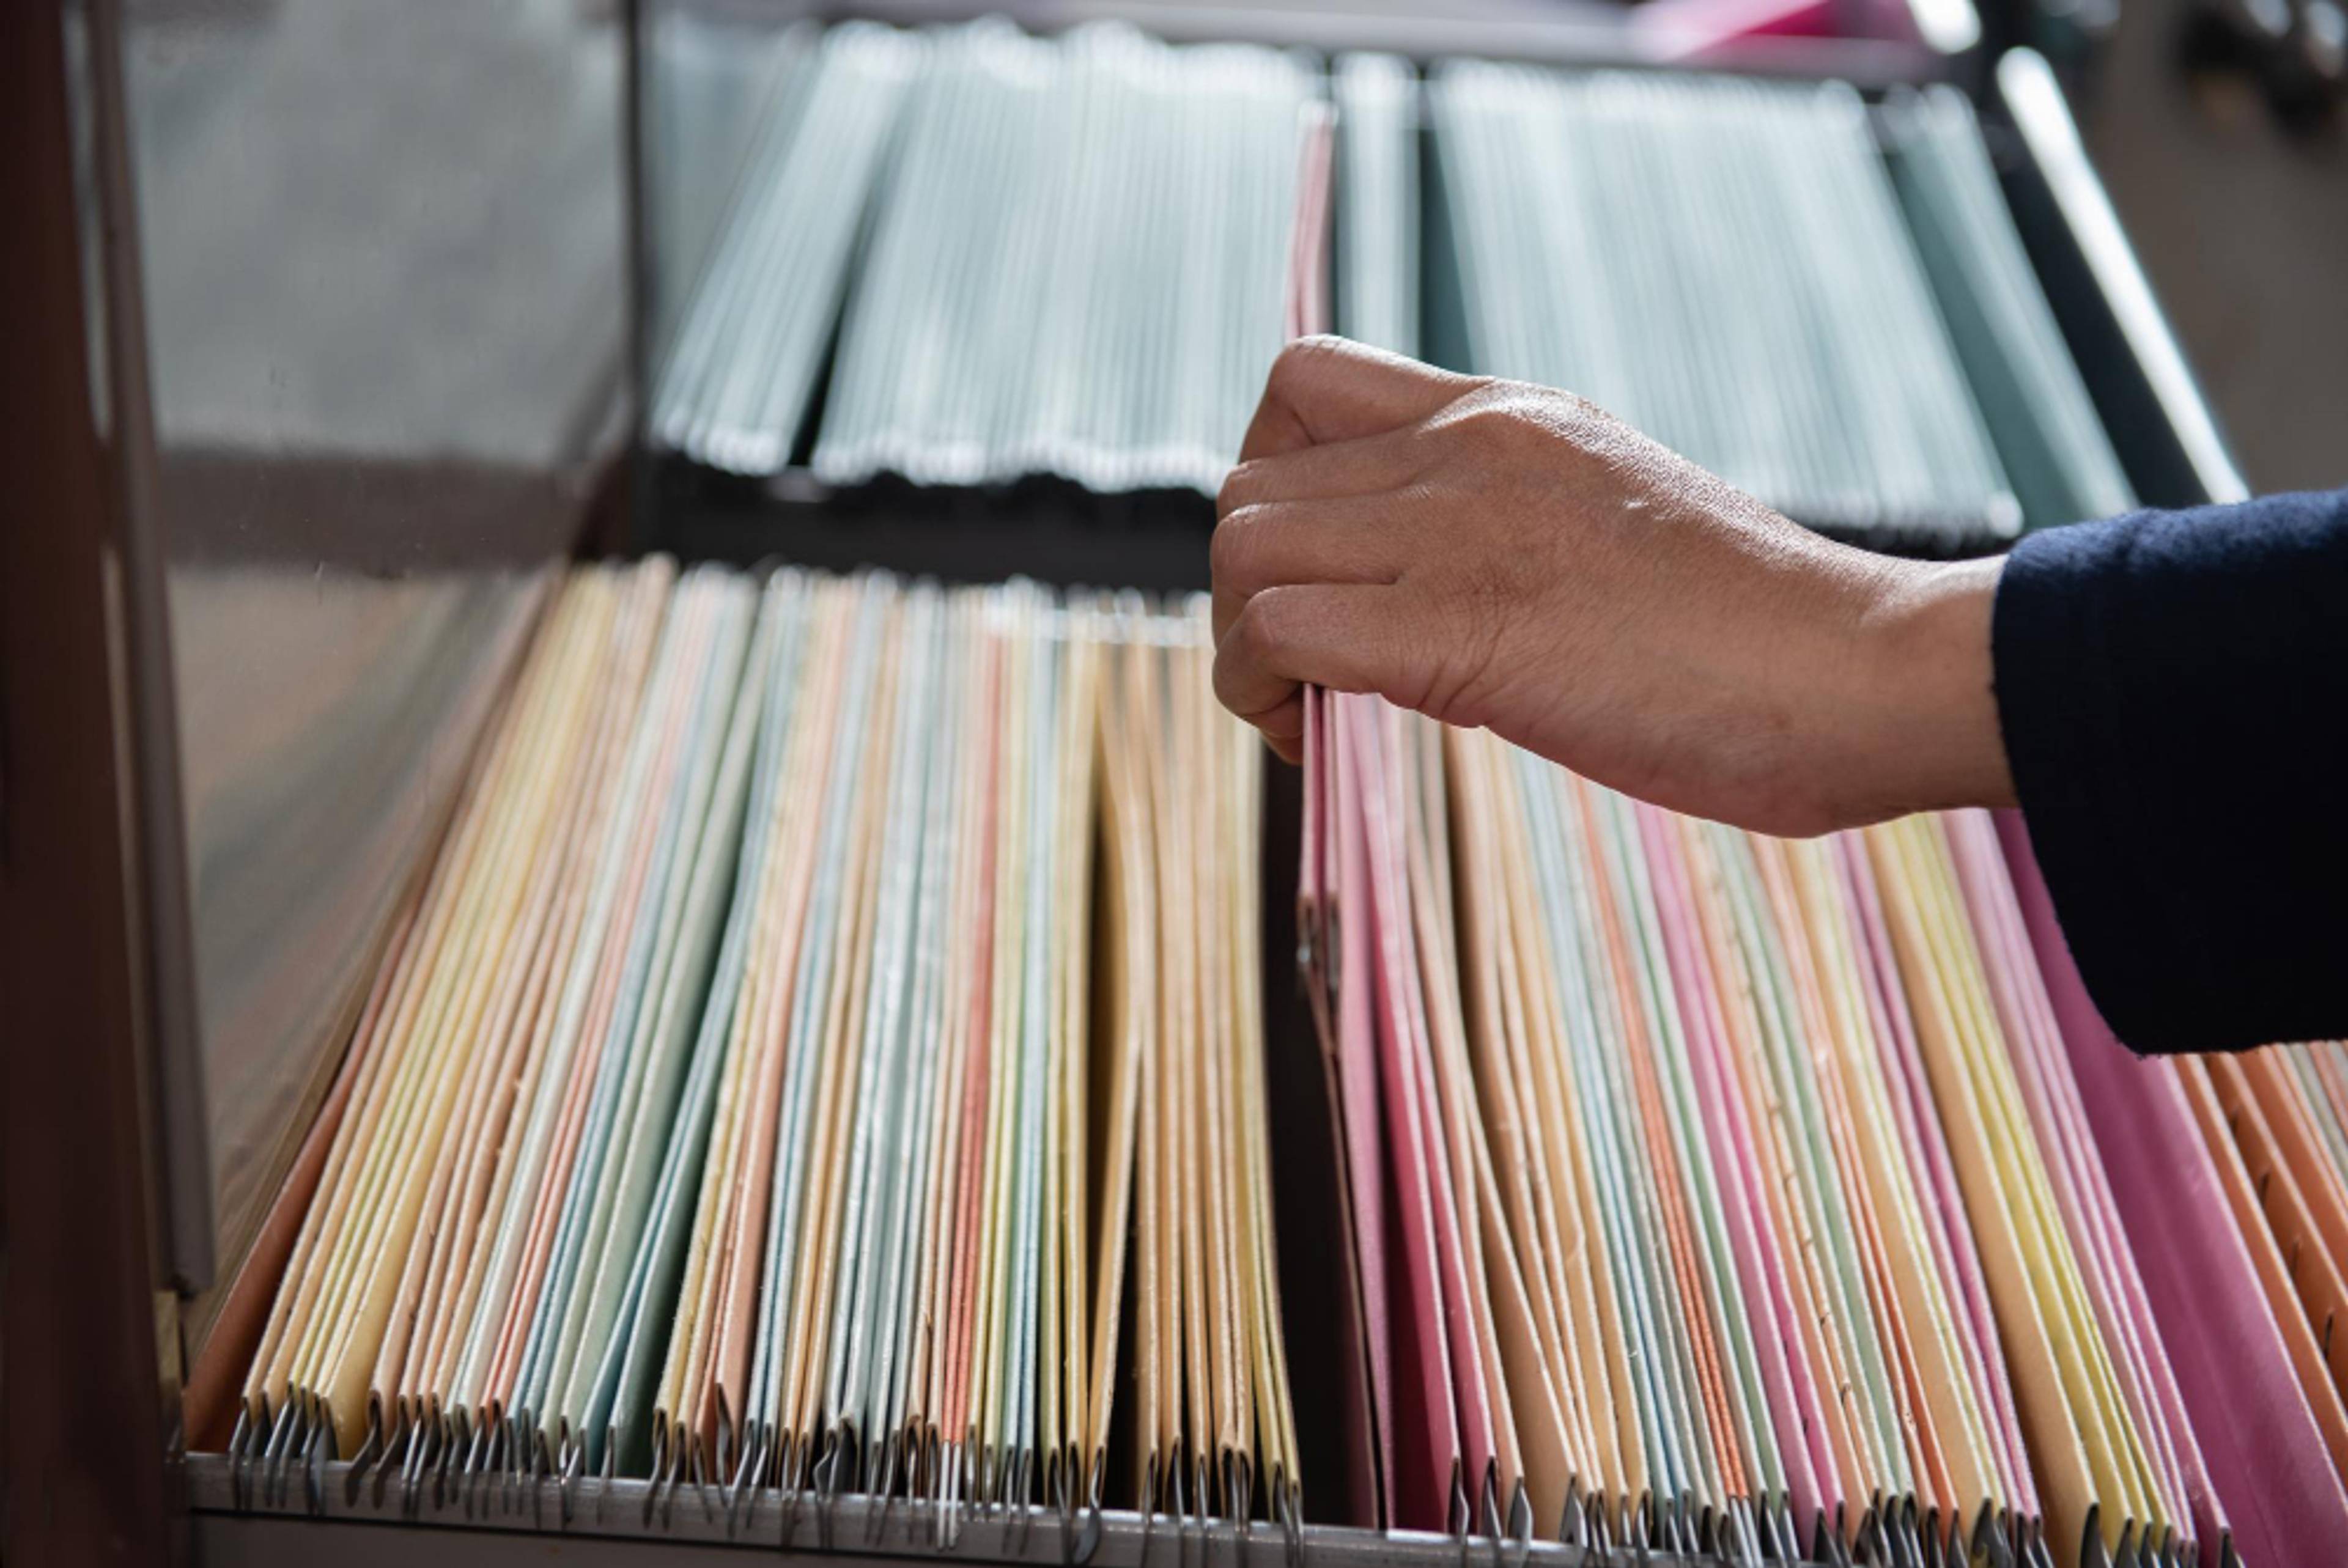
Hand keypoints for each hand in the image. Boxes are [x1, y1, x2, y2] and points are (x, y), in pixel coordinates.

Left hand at [1210, 337, 2014, 836]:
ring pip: (1239, 551)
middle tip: (1306, 671)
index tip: (1317, 570)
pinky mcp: (1461, 630)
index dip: (1271, 477)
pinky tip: (1320, 744)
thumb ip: (1512, 527)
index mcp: (1507, 415)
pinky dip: (1264, 695)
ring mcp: (1461, 532)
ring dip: (1241, 646)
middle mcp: (1468, 449)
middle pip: (1248, 480)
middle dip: (1244, 586)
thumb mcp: (1612, 527)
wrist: (1860, 668)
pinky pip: (1277, 632)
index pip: (1303, 381)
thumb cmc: (1759, 633)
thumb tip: (1431, 599)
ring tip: (1309, 713)